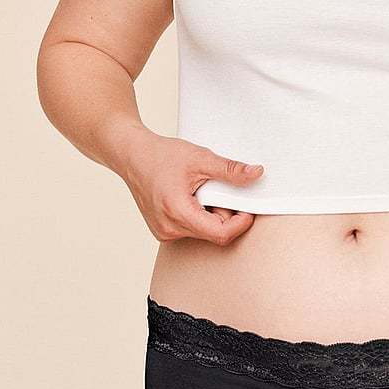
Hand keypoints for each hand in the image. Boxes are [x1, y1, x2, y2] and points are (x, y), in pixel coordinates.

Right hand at [120, 128, 264, 244]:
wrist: (132, 155)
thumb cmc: (161, 155)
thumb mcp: (201, 158)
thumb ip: (230, 169)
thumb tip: (257, 174)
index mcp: (177, 212)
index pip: (221, 234)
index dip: (241, 223)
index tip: (248, 209)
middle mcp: (168, 228)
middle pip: (213, 233)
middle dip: (225, 215)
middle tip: (219, 191)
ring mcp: (163, 232)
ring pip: (203, 233)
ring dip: (211, 216)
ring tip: (201, 192)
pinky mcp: (162, 230)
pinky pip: (191, 230)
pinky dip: (198, 217)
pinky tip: (191, 198)